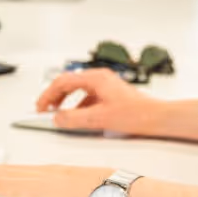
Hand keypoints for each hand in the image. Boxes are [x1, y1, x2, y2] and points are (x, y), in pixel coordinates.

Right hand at [36, 67, 160, 134]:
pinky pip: (88, 96)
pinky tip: (78, 117)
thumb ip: (75, 118)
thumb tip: (57, 118)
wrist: (156, 117)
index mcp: (95, 78)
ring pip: (78, 90)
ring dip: (66, 101)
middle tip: (45, 109)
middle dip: (54, 97)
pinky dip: (78, 105)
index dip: (48, 95)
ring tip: (59, 114)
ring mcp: (105, 85)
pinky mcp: (109, 93)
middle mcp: (99, 78)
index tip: (40, 107)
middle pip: (69, 83)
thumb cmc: (136, 113)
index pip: (63, 82)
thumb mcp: (99, 118)